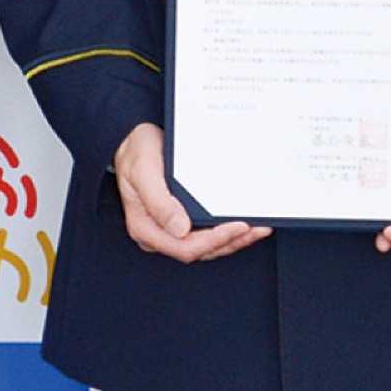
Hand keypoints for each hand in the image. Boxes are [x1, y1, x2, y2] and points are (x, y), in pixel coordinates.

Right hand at [114, 123, 271, 262]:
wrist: (134, 140)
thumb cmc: (135, 153)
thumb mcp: (143, 171)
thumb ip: (158, 200)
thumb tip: (179, 228)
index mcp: (145, 227)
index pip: (183, 247)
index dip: (213, 241)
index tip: (236, 228)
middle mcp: (159, 232)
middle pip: (199, 250)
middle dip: (230, 242)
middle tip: (255, 229)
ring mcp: (170, 228)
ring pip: (206, 245)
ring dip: (232, 240)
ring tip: (256, 230)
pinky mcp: (181, 219)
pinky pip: (205, 232)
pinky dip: (225, 231)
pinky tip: (241, 224)